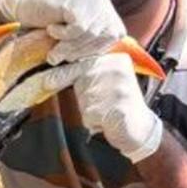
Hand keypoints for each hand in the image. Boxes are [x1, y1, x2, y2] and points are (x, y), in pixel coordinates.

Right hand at [0, 0, 124, 63]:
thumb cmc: (50, 24)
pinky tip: (52, 28)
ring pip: (90, 33)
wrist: (26, 5)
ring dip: (68, 45)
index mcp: (106, 9)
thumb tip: (101, 60)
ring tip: (54, 47)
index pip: (113, 36)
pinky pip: (78, 27)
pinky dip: (63, 34)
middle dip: (79, 51)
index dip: (94, 50)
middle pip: (102, 35)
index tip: (74, 57)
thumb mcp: (77, 37)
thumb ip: (92, 43)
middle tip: (57, 56)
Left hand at [42, 52, 163, 162]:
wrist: (140, 129)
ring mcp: (119, 87)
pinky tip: (108, 121)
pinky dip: (94, 122)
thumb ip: (85, 72)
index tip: (46, 81)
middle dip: (84, 97)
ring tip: (107, 112)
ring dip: (90, 110)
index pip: (82, 63)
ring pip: (85, 100)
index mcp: (116, 58)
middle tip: (101, 105)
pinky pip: (90, 115)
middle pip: (82, 82)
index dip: (63, 74)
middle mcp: (119, 69)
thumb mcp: (103, 81)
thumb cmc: (116, 104)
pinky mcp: (119, 107)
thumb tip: (49, 72)